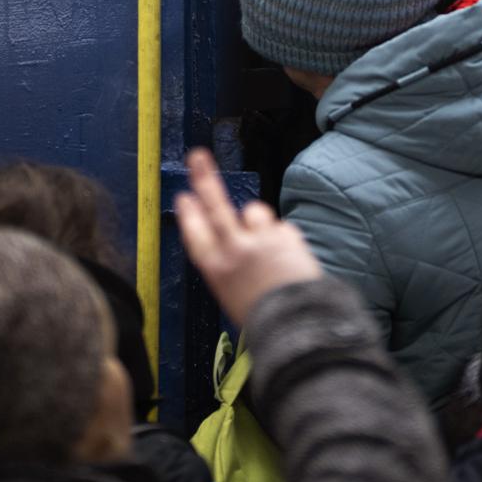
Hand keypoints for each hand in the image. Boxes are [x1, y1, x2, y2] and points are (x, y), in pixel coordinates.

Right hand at [175, 148, 322, 328]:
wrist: (297, 324)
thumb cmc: (261, 316)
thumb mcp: (230, 293)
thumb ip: (228, 265)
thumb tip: (230, 241)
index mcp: (214, 269)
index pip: (194, 233)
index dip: (190, 213)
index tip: (185, 196)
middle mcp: (233, 249)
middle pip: (215, 205)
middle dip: (205, 179)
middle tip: (198, 157)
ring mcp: (259, 239)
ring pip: (254, 212)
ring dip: (259, 223)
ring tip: (269, 248)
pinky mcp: (284, 235)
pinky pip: (281, 228)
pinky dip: (284, 239)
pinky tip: (289, 260)